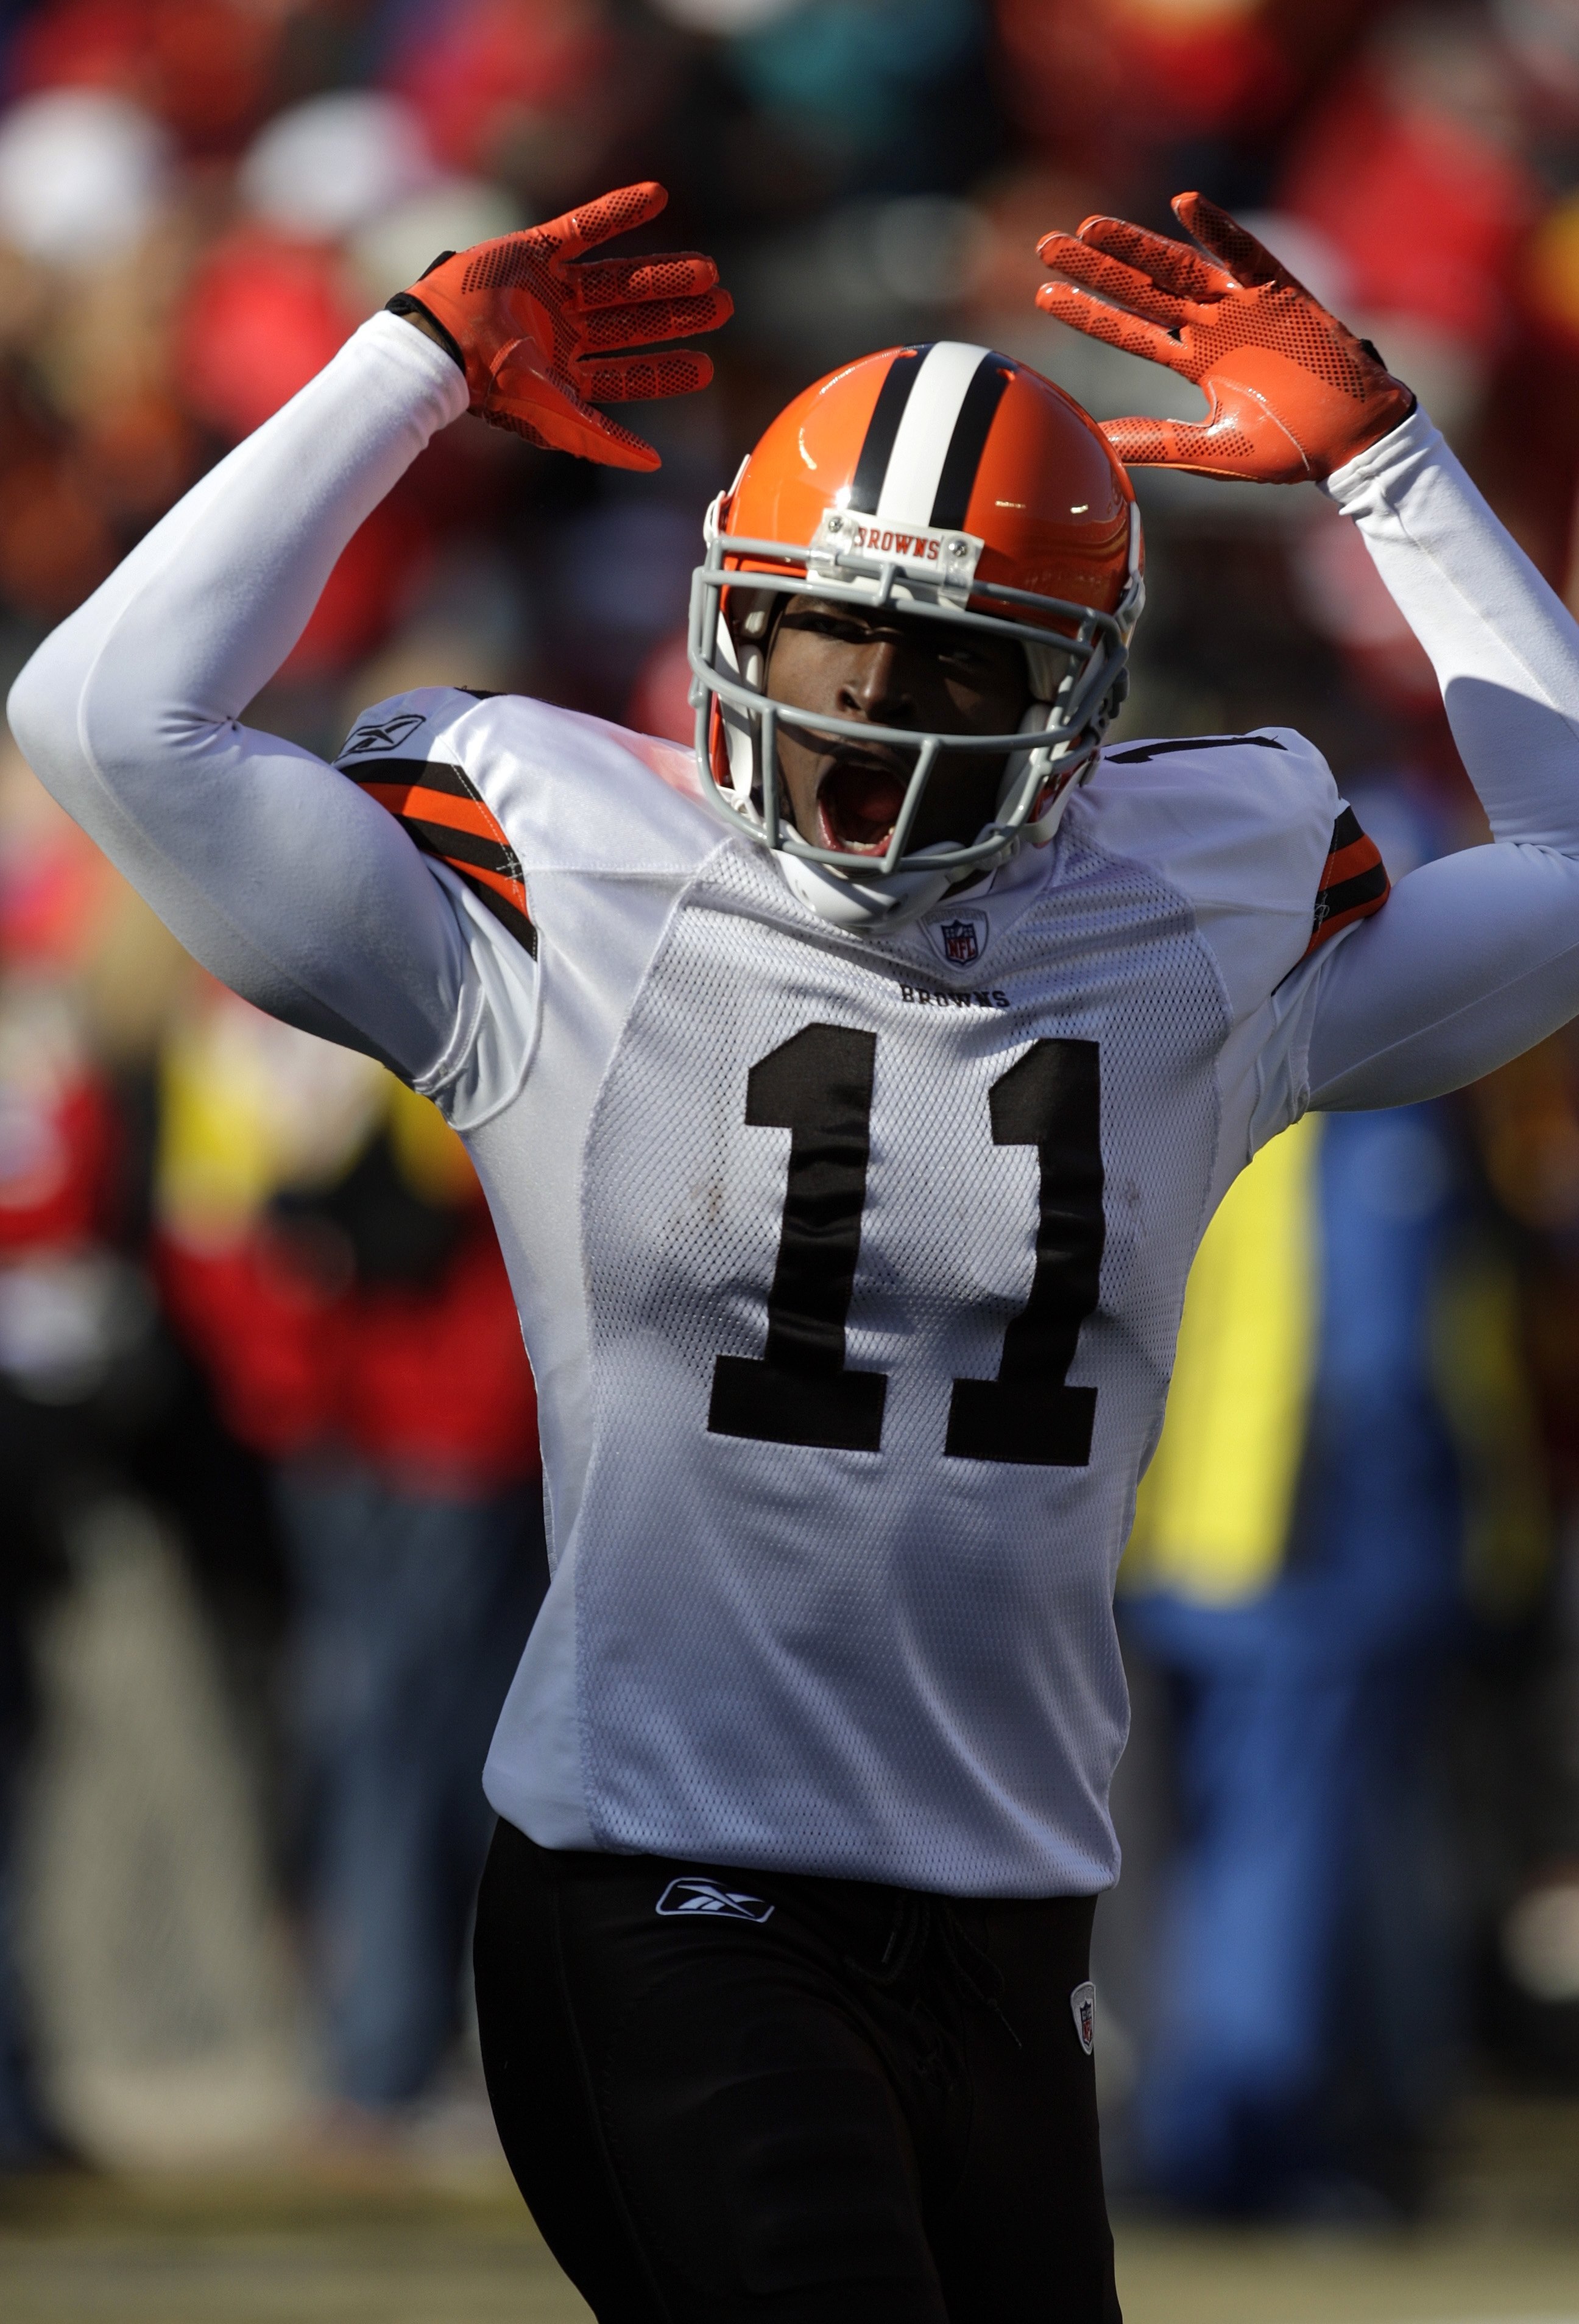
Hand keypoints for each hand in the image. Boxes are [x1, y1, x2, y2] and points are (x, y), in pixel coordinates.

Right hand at [393, 181, 731, 472]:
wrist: (443, 340)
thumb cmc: (492, 385)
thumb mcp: (553, 417)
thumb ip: (602, 439)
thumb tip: (655, 464)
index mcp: (567, 370)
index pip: (628, 372)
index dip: (665, 370)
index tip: (705, 368)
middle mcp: (565, 329)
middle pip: (634, 321)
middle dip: (678, 316)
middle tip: (723, 307)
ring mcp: (552, 289)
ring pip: (620, 279)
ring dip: (664, 274)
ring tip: (709, 272)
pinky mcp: (537, 248)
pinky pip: (586, 225)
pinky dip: (619, 210)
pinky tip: (657, 196)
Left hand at [1034, 193, 1413, 482]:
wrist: (1350, 441)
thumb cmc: (1287, 448)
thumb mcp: (1209, 449)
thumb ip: (1154, 442)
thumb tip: (1094, 443)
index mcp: (1194, 361)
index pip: (1129, 329)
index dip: (1088, 312)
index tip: (1043, 295)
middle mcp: (1211, 325)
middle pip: (1142, 289)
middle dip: (1095, 267)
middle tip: (1047, 245)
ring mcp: (1244, 305)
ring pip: (1180, 266)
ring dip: (1137, 244)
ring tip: (1091, 227)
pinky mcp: (1281, 292)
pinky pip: (1246, 253)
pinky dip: (1219, 229)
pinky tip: (1186, 204)